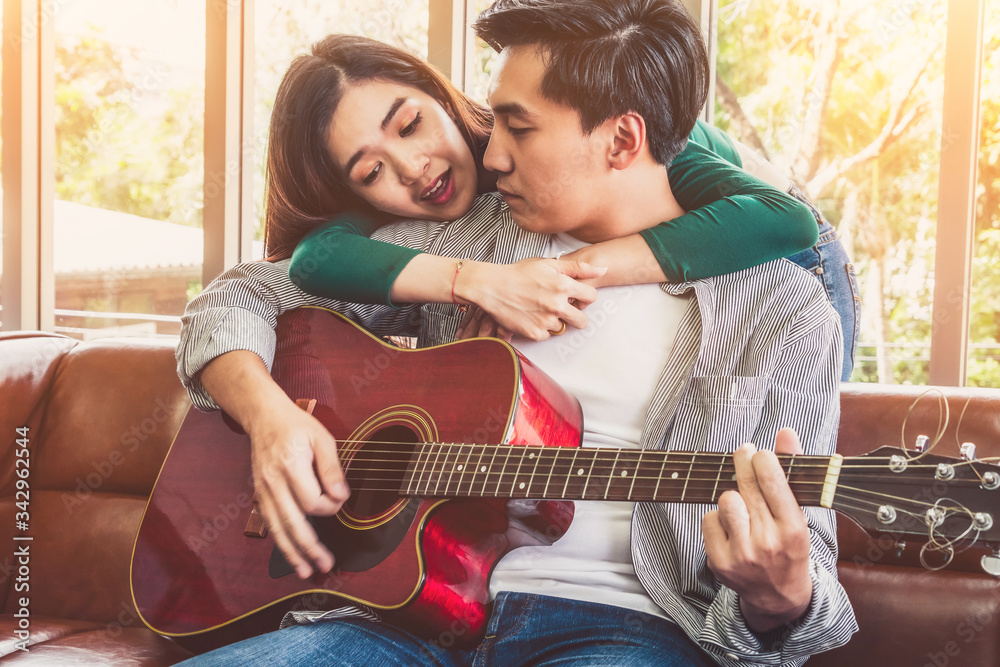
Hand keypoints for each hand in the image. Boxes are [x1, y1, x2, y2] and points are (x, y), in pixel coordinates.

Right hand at [246, 399, 349, 578]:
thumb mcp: (322, 439)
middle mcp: (272, 482)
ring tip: (306, 571)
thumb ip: (332, 469)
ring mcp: (263, 490)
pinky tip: (291, 554)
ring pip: (277, 529)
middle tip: (325, 564)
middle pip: (292, 523)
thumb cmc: (296, 426)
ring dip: (292, 552)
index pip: (311, 501)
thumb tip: (342, 496)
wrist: (265, 417)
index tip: (340, 498)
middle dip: (310, 547)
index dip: (330, 506)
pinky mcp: (259, 495)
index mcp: (290, 466)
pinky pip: (270, 524)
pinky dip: (281, 541)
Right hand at [455, 257, 604, 340]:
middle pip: (582, 321)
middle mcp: (557, 305)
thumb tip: (603, 269)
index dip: (584, 297)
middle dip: (576, 316)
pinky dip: (540, 329)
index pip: (591, 297)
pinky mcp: (534, 333)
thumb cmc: (518, 273)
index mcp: (563, 285)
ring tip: (539, 309)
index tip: (576, 297)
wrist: (491, 287)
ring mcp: (545, 321)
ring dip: (554, 321)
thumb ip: (578, 267)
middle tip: (562, 309)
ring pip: (561, 328)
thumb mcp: (549, 264)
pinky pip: (546, 336)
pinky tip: (531, 316)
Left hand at [702, 428, 812, 632]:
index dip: (762, 458)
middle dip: (742, 462)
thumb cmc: (789, 544)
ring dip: (731, 496)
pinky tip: (731, 526)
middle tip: (743, 452)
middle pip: (745, 486)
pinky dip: (717, 518)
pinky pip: (709, 519)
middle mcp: (768, 541)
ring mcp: (742, 554)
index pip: (772, 480)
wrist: (778, 596)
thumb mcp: (799, 512)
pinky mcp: (720, 562)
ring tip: (742, 503)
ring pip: (725, 500)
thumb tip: (786, 431)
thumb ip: (792, 470)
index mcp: (793, 528)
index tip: (759, 453)